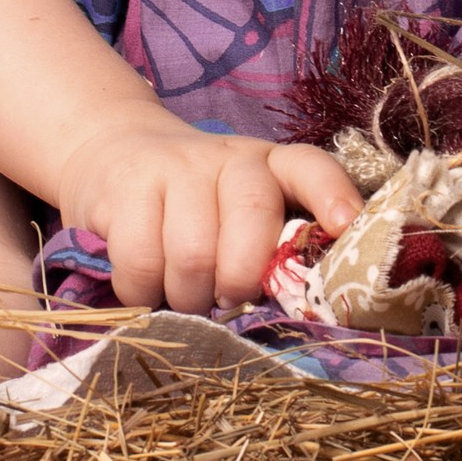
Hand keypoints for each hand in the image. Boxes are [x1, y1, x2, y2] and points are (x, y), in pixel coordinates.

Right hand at [54, 114, 366, 312]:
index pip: (308, 167)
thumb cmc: (196, 204)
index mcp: (270, 166)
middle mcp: (231, 159)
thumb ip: (269, 248)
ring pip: (193, 254)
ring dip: (188, 296)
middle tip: (227, 297)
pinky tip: (145, 287)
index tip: (345, 225)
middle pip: (250, 219)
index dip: (330, 194)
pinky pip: (141, 262)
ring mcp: (177, 167)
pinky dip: (143, 293)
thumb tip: (294, 310)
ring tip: (184, 293)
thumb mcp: (240, 212)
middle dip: (240, 277)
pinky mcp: (129, 187)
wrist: (116, 149)